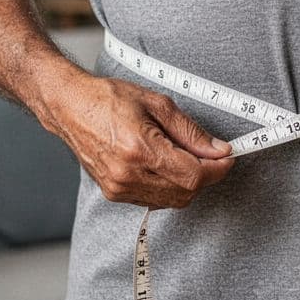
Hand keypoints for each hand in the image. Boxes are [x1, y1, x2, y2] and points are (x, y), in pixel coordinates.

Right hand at [49, 74, 234, 209]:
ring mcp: (119, 188)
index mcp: (139, 149)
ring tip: (186, 155)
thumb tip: (218, 149)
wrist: (70, 107)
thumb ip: (191, 131)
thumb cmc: (109, 99)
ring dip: (189, 182)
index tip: (228, 157)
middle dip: (206, 175)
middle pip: (186, 192)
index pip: (193, 175)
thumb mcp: (157, 104)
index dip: (218, 169)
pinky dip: (170, 186)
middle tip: (211, 153)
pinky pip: (154, 199)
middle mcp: (128, 175)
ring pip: (172, 200)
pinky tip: (167, 164)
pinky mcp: (114, 193)